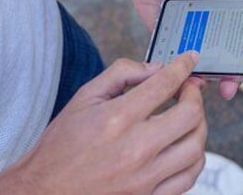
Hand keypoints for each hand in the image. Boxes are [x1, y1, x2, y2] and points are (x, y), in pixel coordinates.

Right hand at [0, 54, 206, 194]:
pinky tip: (184, 146)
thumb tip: (156, 68)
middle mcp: (135, 149)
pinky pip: (188, 177)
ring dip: (199, 126)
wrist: (43, 191)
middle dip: (195, 95)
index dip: (183, 66)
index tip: (190, 60)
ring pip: (195, 147)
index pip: (165, 84)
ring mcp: (144, 177)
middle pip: (190, 115)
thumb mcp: (85, 97)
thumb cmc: (62, 144)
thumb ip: (122, 74)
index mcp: (117, 119)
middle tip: (188, 89)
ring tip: (188, 117)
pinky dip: (194, 158)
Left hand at [130, 0, 242, 99]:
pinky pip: (178, 64)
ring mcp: (192, 36)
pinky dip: (180, 76)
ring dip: (208, 79)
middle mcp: (213, 25)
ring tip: (203, 87)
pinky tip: (179, 83)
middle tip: (231, 88)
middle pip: (229, 56)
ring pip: (205, 65)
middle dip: (233, 76)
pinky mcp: (172, 43)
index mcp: (227, 7)